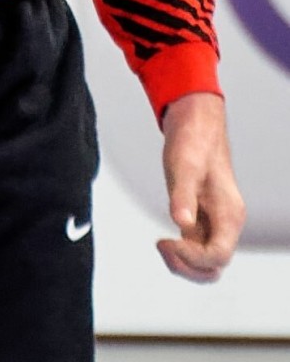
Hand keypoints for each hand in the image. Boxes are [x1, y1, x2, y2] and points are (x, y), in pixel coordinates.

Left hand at [157, 92, 244, 281]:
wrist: (195, 125)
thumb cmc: (193, 142)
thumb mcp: (184, 166)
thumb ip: (183, 195)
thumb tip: (182, 223)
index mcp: (229, 214)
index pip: (218, 256)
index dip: (193, 258)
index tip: (168, 240)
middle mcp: (225, 223)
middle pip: (213, 267)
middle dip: (187, 267)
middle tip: (162, 245)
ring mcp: (214, 223)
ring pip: (205, 263)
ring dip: (183, 263)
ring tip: (161, 245)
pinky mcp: (201, 219)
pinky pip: (195, 250)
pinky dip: (180, 253)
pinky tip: (164, 240)